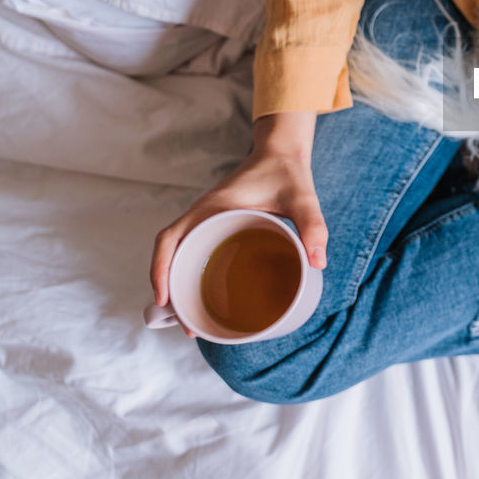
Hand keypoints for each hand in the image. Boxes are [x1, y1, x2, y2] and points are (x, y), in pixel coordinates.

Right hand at [149, 112, 324, 336]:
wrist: (283, 152)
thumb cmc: (287, 171)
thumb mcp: (302, 198)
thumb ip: (312, 225)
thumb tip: (319, 262)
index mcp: (211, 207)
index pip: (169, 238)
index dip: (160, 269)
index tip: (164, 299)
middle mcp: (203, 214)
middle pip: (170, 255)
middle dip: (169, 290)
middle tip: (187, 325)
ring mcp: (208, 220)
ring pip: (180, 255)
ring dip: (180, 285)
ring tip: (194, 320)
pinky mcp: (218, 224)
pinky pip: (196, 250)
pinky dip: (193, 273)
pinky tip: (208, 295)